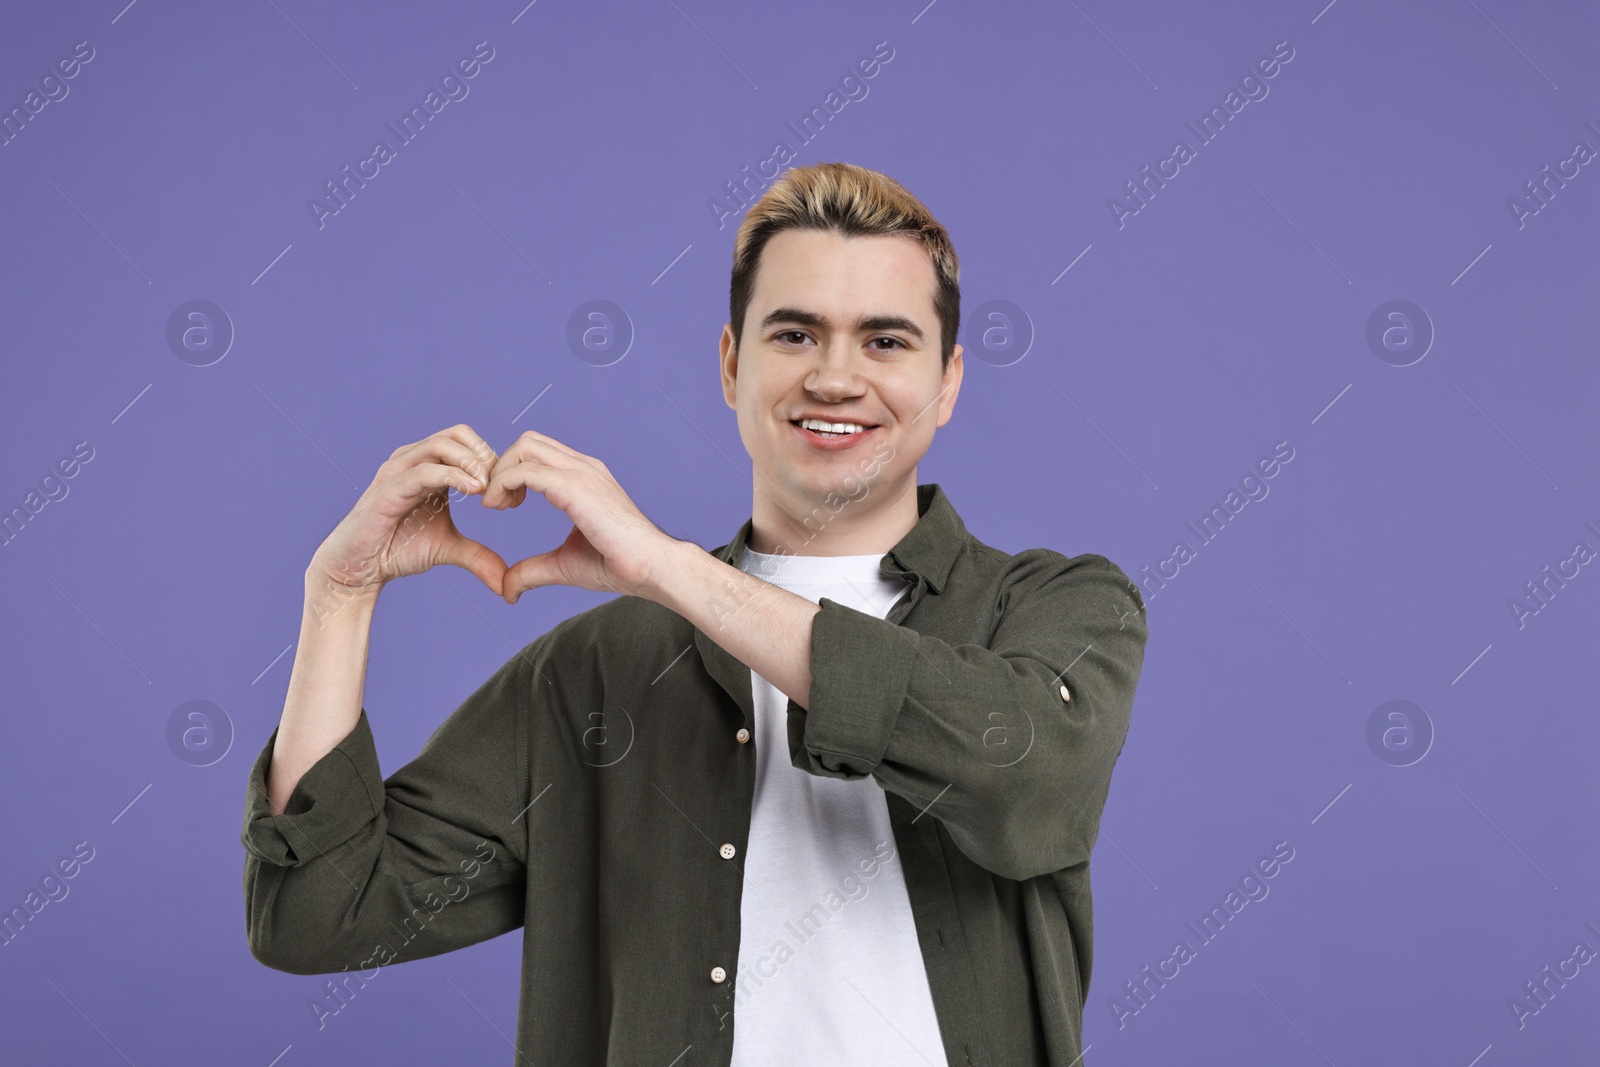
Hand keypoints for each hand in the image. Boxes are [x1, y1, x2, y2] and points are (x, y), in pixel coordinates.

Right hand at [308, 425, 508, 604]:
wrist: (359, 568)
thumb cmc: (398, 549)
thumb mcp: (447, 549)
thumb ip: (478, 556)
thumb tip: (506, 582)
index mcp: (430, 466)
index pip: (468, 443)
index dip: (494, 462)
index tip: (513, 492)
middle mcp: (413, 460)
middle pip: (458, 433)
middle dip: (486, 456)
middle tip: (502, 487)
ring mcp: (398, 470)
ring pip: (441, 444)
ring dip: (472, 462)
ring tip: (487, 488)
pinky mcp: (388, 488)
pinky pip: (423, 471)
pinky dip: (452, 476)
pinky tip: (473, 491)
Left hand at [481, 429, 678, 603]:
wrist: (649, 567)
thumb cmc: (617, 565)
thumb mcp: (563, 565)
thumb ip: (532, 571)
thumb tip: (508, 589)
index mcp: (584, 477)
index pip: (539, 452)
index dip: (513, 473)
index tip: (506, 504)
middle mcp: (582, 467)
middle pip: (527, 442)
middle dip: (502, 467)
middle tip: (499, 503)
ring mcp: (580, 472)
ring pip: (524, 448)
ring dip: (500, 473)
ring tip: (497, 505)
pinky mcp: (574, 486)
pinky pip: (525, 470)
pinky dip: (502, 484)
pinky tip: (499, 507)